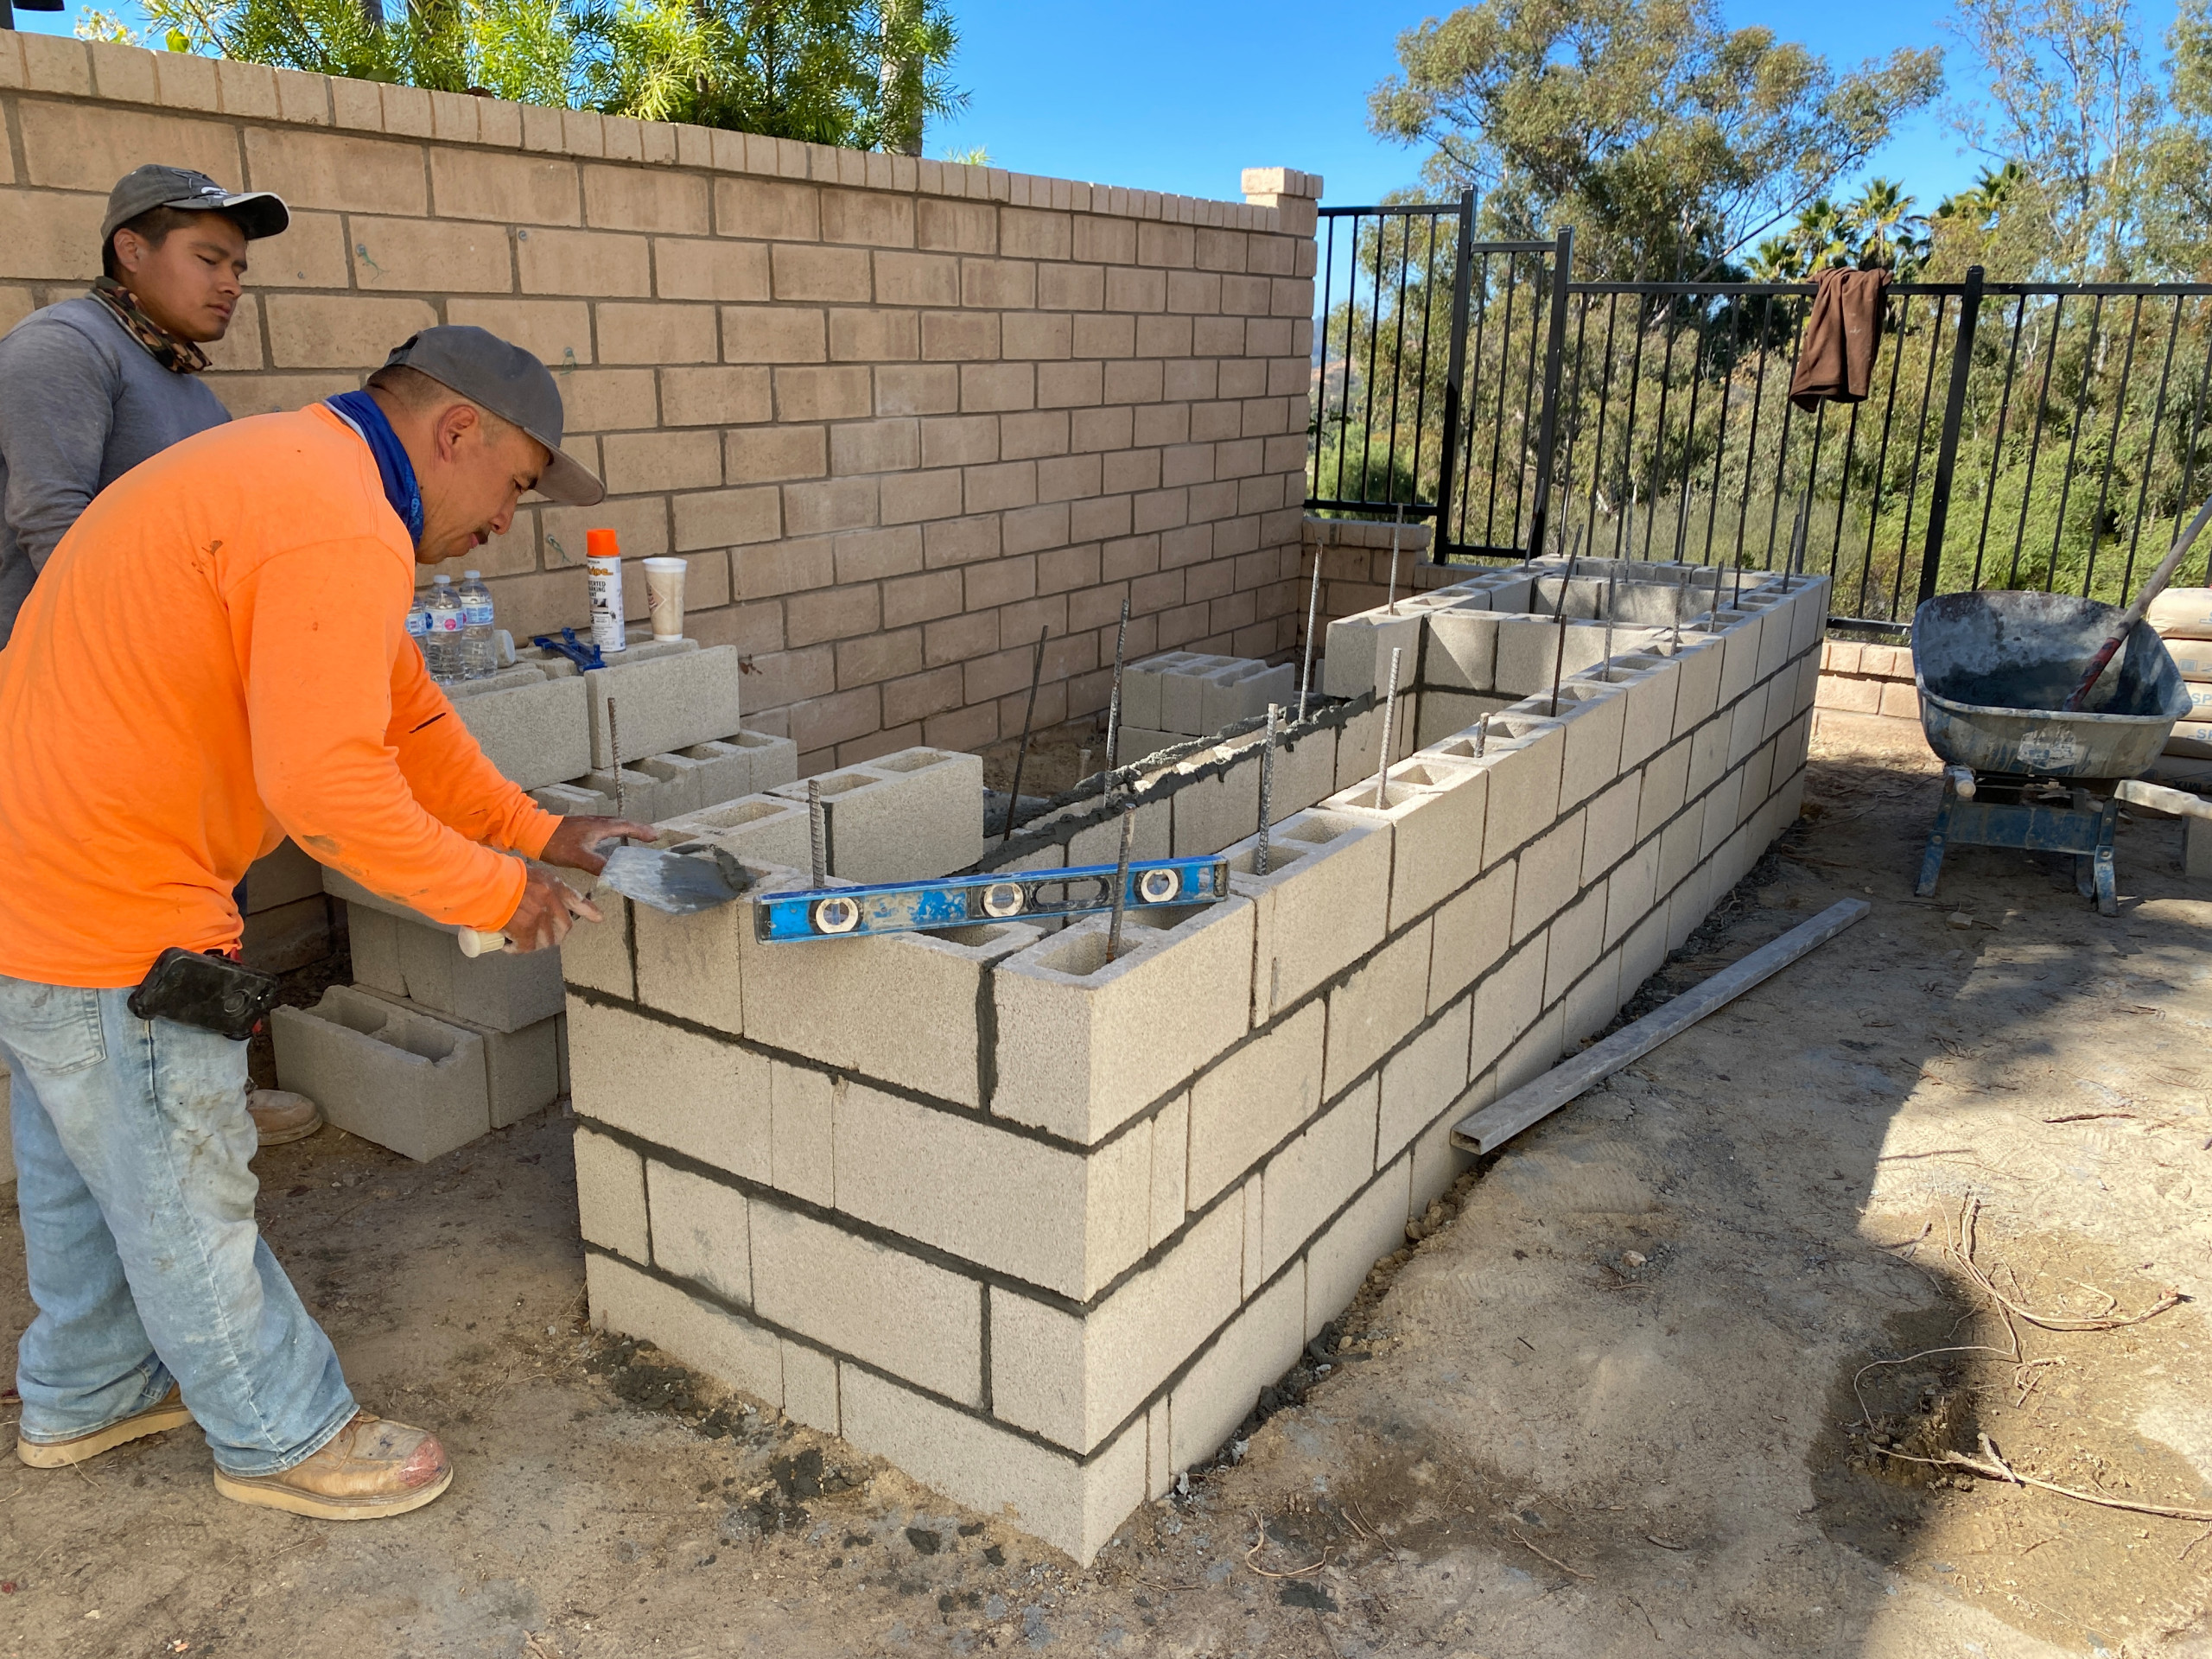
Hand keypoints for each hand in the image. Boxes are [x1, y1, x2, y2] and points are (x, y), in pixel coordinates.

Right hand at [501, 867, 601, 952]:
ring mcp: (540, 918)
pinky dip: (516, 949)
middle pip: (564, 927)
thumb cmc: (503, 876)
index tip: (598, 918)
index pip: (577, 900)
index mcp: (554, 886)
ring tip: (523, 942)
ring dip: (536, 944)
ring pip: (547, 940)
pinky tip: (508, 946)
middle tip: (543, 936)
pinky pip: (526, 947)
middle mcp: (551, 903)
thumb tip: (536, 898)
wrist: (488, 883)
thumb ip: (541, 886)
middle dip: (557, 935)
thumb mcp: (531, 874)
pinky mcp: (526, 931)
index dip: (589, 911)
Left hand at [540, 815, 655, 876]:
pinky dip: (613, 832)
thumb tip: (615, 875)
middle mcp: (596, 822)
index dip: (641, 831)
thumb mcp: (578, 857)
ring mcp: (587, 824)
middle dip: (637, 829)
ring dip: (626, 829)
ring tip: (635, 836)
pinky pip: (603, 828)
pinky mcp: (580, 827)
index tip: (655, 836)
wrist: (533, 832)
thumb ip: (598, 865)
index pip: (626, 826)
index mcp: (599, 827)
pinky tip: (608, 840)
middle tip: (650, 836)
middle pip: (622, 823)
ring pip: (612, 824)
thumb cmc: (556, 843)